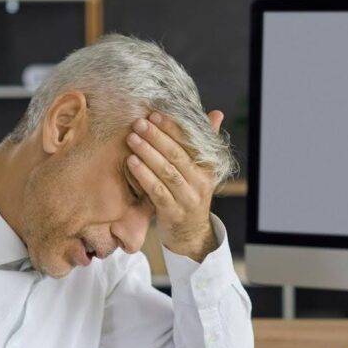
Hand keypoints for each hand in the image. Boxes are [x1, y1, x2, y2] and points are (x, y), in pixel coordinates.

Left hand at [125, 110, 224, 260]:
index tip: (155, 114)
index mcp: (207, 169)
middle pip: (177, 156)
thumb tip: (216, 114)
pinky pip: (157, 191)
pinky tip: (131, 163)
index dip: (172, 128)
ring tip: (132, 139)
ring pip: (167, 172)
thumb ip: (203, 143)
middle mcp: (200, 183)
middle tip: (139, 123)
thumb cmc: (190, 195)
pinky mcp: (173, 212)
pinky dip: (144, 176)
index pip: (191, 143)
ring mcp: (187, 199)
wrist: (191, 233)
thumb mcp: (201, 171)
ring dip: (148, 154)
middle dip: (157, 137)